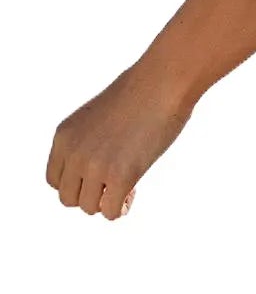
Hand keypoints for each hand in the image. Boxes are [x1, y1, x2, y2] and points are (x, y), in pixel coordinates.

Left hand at [46, 63, 192, 219]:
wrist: (163, 81)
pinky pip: (111, 212)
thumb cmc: (140, 91)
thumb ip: (88, 141)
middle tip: (113, 182)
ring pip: (88, 208)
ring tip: (127, 185)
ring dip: (107, 201)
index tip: (99, 175)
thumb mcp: (98, 116)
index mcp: (64, 135)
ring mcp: (95, 166)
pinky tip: (134, 191)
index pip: (54, 180)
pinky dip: (122, 207)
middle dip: (90, 194)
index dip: (77, 182)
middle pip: (67, 198)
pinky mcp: (121, 176)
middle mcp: (74, 153)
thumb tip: (95, 172)